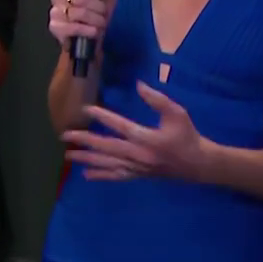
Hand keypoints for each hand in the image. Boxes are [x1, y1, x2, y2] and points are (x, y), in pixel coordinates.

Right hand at [48, 0, 116, 54]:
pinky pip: (72, 27)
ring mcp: (55, 11)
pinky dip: (87, 30)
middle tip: (105, 11)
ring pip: (78, 13)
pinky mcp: (55, 27)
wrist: (97, 34)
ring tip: (102, 22)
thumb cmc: (101, 11)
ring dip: (95, 19)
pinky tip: (94, 31)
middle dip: (98, 6)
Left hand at [63, 81, 208, 181]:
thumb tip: (139, 85)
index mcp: (147, 138)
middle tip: (65, 136)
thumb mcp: (177, 113)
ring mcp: (136, 167)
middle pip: (106, 147)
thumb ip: (157, 99)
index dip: (103, 116)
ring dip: (87, 159)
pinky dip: (100, 175)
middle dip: (85, 141)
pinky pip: (115, 176)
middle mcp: (138, 155)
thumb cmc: (187, 136)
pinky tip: (86, 174)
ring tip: (69, 155)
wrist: (197, 164)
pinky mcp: (137, 175)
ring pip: (107, 163)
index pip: (120, 126)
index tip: (87, 109)